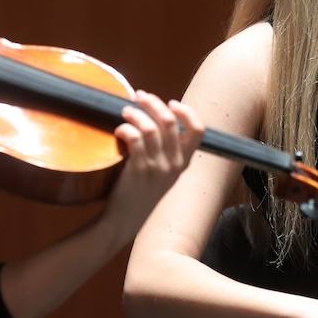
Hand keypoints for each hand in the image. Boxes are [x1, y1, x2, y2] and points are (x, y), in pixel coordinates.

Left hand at [101, 91, 205, 240]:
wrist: (125, 220)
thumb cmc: (140, 193)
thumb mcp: (163, 174)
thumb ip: (166, 151)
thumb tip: (155, 118)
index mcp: (184, 163)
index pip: (199, 131)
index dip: (187, 112)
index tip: (171, 103)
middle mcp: (175, 164)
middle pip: (170, 121)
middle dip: (153, 103)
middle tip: (139, 96)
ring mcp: (158, 167)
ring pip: (151, 127)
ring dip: (136, 113)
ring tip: (125, 111)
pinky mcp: (139, 170)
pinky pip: (135, 138)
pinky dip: (126, 128)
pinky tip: (119, 129)